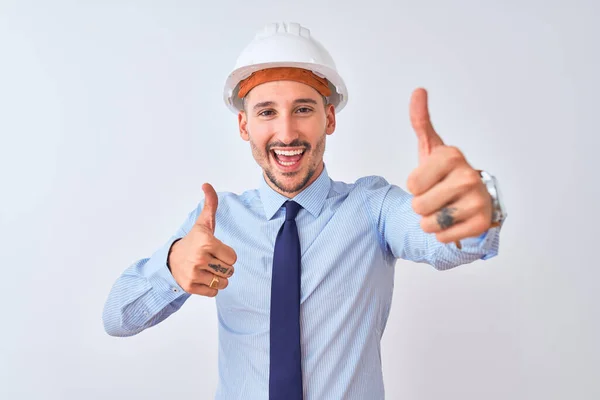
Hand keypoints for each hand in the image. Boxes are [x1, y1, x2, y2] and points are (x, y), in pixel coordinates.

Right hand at [168, 183, 237, 295]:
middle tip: (211, 260)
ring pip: (223, 283)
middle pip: (229, 271)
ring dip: (218, 278)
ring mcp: (194, 274)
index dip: (227, 255)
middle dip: (224, 267)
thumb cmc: (193, 240)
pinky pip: (213, 292)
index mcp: (206, 242)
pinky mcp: (190, 287)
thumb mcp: (203, 222)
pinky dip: (211, 288)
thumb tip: (207, 184)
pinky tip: (202, 278)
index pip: (233, 257)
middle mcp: (200, 258)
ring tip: (207, 269)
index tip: (216, 250)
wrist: (171, 260)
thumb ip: (210, 204)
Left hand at [406, 88, 492, 246]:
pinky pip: (444, 237)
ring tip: (445, 209)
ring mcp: (478, 200)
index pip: (412, 184)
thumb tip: (418, 91)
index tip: (431, 180)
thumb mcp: (431, 148)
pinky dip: (444, 235)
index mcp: (451, 156)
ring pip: (430, 223)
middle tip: (438, 197)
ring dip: (431, 222)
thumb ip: (421, 121)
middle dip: (422, 206)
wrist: (469, 200)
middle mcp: (468, 175)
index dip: (416, 187)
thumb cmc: (445, 175)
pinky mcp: (482, 223)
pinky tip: (455, 222)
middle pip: (418, 205)